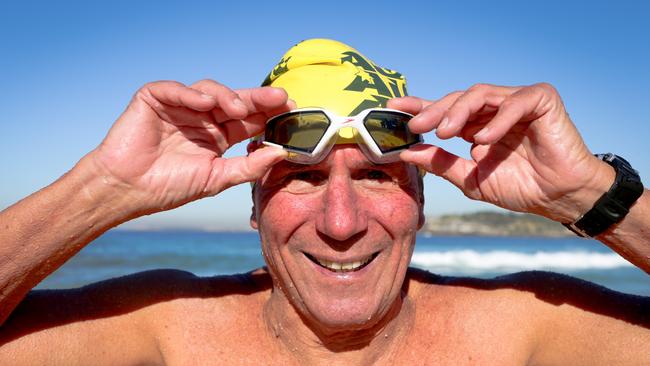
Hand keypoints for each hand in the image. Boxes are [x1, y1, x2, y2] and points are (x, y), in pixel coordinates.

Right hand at [85, 80, 291, 214]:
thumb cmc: (169, 187)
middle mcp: (202, 118)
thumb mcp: (216, 178)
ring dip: (226, 96)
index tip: (291, 113)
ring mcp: (180, 107)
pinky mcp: (154, 99)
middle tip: (280, 98)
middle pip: (234, 102)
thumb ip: (248, 166)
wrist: (126, 190)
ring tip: (237, 108)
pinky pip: (175, 90)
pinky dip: (190, 94)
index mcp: (218, 136)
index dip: (268, 115)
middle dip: (257, 99)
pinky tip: (205, 103)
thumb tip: (281, 154)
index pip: (248, 121)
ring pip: (209, 91)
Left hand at [388, 83, 614, 221]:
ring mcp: (517, 101)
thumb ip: (442, 164)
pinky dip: (497, 120)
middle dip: (434, 111)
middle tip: (415, 125)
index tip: (394, 108)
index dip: (420, 106)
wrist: (559, 198)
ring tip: (444, 132)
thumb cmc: (521, 187)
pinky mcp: (541, 99)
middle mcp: (493, 110)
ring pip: (480, 94)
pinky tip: (484, 140)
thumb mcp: (472, 179)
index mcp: (476, 126)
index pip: (444, 110)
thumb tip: (408, 152)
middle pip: (457, 99)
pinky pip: (514, 102)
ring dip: (459, 111)